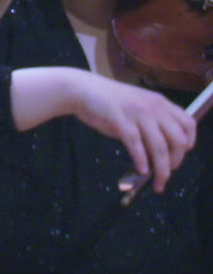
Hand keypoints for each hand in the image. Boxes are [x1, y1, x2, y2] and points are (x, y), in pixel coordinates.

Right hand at [70, 70, 195, 192]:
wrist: (84, 90)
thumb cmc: (111, 102)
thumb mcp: (138, 108)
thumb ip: (152, 125)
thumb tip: (162, 154)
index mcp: (160, 102)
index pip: (188, 123)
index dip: (189, 143)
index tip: (180, 157)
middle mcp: (153, 107)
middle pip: (178, 140)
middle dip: (176, 162)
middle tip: (166, 173)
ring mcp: (137, 113)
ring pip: (160, 147)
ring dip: (161, 170)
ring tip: (157, 183)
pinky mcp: (120, 120)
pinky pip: (136, 145)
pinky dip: (141, 161)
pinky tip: (141, 170)